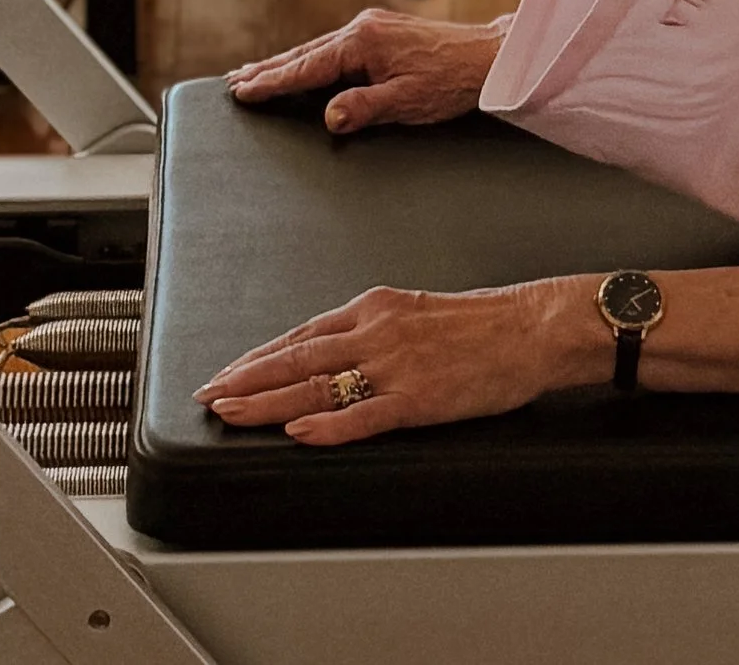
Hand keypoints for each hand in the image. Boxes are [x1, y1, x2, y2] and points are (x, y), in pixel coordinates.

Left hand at [195, 276, 579, 445]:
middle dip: (246, 379)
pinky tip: (299, 432)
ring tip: (230, 413)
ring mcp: (395, 365)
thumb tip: (332, 352)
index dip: (258, 356)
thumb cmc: (481, 323)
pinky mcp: (419, 397)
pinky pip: (363, 415)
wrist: (531, 327)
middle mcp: (376, 330)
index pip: (301, 334)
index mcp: (375, 307)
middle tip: (208, 397)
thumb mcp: (416, 311)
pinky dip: (327, 424)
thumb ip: (373, 330)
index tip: (226, 372)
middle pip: (296, 358)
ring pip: (317, 385)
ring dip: (267, 401)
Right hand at [226, 8, 508, 135]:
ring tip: (257, 72)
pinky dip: (312, 57)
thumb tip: (329, 116)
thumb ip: (364, 108)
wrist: (487, 57)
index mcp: (363, 43)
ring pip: (319, 48)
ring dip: (288, 61)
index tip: (242, 90)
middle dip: (270, 68)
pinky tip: (304, 64)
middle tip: (235, 80)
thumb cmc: (450, 83)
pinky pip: (336, 46)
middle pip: (305, 52)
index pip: (307, 67)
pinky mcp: (383, 31)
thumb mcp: (406, 103)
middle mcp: (363, 27)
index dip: (272, 82)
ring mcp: (373, 26)